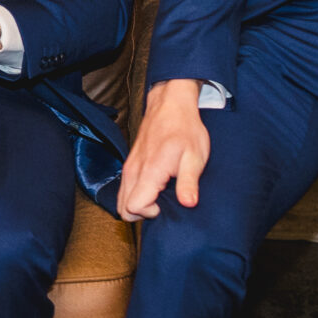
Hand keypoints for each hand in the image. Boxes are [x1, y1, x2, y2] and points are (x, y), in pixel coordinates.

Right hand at [118, 79, 211, 221]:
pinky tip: (155, 186)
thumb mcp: (195, 157)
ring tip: (161, 194)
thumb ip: (189, 182)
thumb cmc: (185, 129)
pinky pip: (125, 189)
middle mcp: (134, 171)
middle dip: (142, 212)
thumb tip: (188, 204)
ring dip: (139, 204)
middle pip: (123, 209)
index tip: (166, 203)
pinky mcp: (130, 164)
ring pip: (122, 200)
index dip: (150, 212)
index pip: (133, 207)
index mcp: (149, 171)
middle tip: (163, 201)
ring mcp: (129, 167)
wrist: (170, 105)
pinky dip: (136, 194)